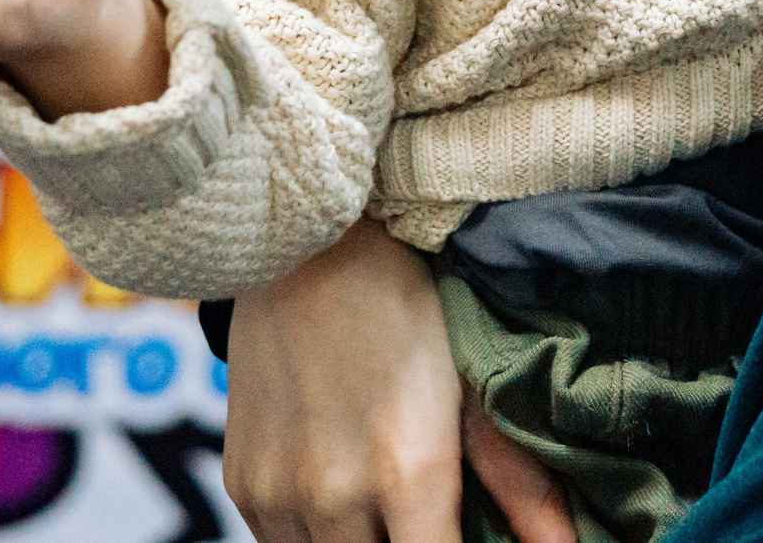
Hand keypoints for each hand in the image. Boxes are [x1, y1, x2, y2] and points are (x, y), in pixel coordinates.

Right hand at [224, 220, 574, 542]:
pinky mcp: (241, 485)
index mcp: (408, 474)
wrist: (303, 249)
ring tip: (385, 500)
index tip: (464, 533)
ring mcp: (278, 495)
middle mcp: (335, 497)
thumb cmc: (403, 308)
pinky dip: (316, 534)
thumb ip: (521, 482)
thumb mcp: (472, 385)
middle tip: (428, 512)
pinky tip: (343, 492)